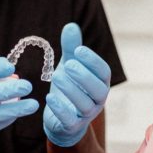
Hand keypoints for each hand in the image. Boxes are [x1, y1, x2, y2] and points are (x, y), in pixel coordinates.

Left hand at [43, 23, 111, 146]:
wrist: (61, 119)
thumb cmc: (70, 87)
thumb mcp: (69, 65)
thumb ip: (71, 48)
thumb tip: (71, 26)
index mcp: (100, 83)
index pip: (103, 72)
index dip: (93, 61)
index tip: (78, 50)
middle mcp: (97, 100)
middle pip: (98, 89)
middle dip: (84, 76)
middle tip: (68, 64)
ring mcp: (86, 115)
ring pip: (85, 105)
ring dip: (71, 90)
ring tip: (57, 77)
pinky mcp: (72, 126)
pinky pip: (70, 120)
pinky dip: (61, 110)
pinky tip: (49, 98)